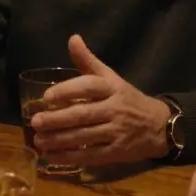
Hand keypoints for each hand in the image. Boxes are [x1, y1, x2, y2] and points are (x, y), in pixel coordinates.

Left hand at [30, 35, 170, 165]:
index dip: (67, 90)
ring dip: (59, 139)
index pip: (88, 86)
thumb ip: (88, 61)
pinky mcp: (117, 152)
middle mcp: (115, 109)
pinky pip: (91, 156)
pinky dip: (69, 157)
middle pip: (83, 114)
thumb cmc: (127, 99)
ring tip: (38, 139)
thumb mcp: (111, 78)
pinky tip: (51, 156)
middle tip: (36, 121)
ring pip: (84, 136)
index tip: (47, 96)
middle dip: (57, 119)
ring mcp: (117, 132)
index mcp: (112, 88)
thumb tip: (72, 38)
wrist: (158, 125)